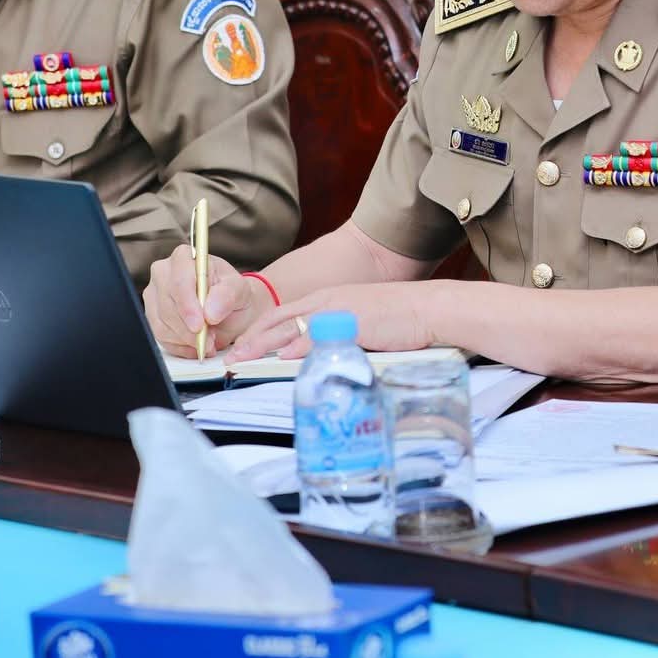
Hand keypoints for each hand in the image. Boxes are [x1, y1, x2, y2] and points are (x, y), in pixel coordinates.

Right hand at [145, 245, 256, 356]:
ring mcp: (154, 295)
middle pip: (168, 306)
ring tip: (208, 341)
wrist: (228, 309)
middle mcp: (163, 273)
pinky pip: (160, 337)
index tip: (199, 324)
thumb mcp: (239, 290)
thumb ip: (227, 296)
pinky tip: (196, 345)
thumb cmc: (232, 294)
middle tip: (210, 340)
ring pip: (162, 324)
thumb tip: (211, 311)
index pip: (179, 281)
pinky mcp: (151, 316)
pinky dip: (181, 346)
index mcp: (184, 257)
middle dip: (189, 329)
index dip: (188, 305)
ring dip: (187, 340)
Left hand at [227, 282, 439, 363]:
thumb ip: (337, 333)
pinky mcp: (350, 324)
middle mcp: (327, 301)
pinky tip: (281, 358)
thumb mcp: (361, 321)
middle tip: (230, 355)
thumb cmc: (400, 317)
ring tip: (241, 359)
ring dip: (263, 346)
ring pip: (290, 327)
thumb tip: (319, 352)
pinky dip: (296, 348)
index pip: (284, 313)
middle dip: (251, 338)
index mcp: (328, 299)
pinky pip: (317, 337)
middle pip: (278, 319)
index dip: (260, 330)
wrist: (427, 308)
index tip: (243, 344)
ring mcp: (337, 312)